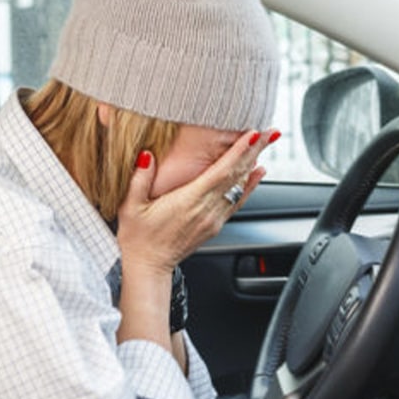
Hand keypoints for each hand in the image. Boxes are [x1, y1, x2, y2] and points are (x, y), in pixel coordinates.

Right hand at [112, 128, 278, 353]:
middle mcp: (206, 211)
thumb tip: (147, 155)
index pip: (220, 173)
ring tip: (265, 144)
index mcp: (188, 202)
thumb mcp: (130, 207)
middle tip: (268, 132)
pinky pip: (237, 201)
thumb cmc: (138, 238)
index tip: (251, 134)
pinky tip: (256, 173)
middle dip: (254, 151)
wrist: (148, 266)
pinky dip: (249, 185)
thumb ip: (140, 179)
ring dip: (253, 164)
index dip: (238, 152)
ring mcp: (213, 219)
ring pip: (240, 188)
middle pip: (237, 176)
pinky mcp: (214, 225)